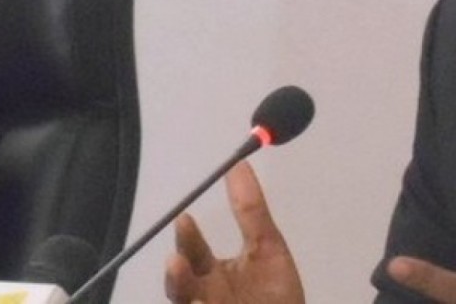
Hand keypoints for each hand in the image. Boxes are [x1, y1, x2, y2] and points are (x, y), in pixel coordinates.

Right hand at [164, 161, 305, 303]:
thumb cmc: (277, 293)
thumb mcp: (269, 249)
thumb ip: (251, 211)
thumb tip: (239, 165)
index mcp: (212, 276)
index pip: (193, 255)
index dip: (188, 239)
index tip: (185, 217)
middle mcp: (204, 296)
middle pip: (182, 288)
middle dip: (179, 277)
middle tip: (178, 262)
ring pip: (188, 303)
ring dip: (186, 294)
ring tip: (196, 299)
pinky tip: (205, 303)